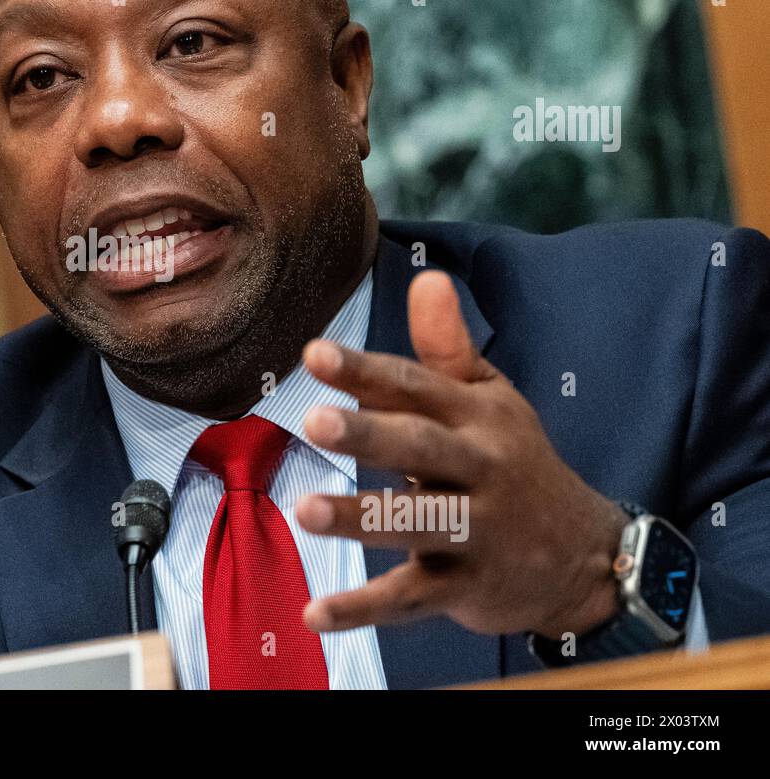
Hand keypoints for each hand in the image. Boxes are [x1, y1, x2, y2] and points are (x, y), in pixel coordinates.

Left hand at [297, 270, 627, 638]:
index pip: (416, 386)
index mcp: (477, 417)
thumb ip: (447, 348)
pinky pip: (411, 597)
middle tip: (316, 421)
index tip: (315, 352)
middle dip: (371, 433)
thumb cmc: (516, 462)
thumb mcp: (490, 400)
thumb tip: (427, 277)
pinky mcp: (468, 586)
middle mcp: (479, 469)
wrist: (585, 555)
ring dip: (361, 518)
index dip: (366, 371)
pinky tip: (314, 613)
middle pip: (421, 449)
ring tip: (304, 511)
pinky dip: (364, 609)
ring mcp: (476, 530)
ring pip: (415, 524)